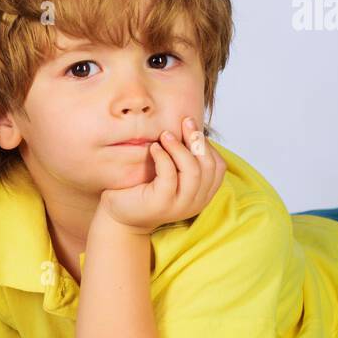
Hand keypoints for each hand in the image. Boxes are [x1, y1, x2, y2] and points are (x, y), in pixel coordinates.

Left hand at [95, 116, 225, 234]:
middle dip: (197, 140)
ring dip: (179, 147)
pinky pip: (170, 175)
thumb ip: (183, 158)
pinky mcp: (162, 203)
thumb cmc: (144, 190)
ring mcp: (180, 205)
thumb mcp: (170, 174)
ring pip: (193, 171)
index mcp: (202, 194)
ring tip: (165, 135)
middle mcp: (196, 202)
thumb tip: (189, 125)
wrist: (120, 216)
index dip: (207, 144)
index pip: (218, 167)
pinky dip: (163, 157)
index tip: (191, 126)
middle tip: (184, 122)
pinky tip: (154, 148)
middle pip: (208, 166)